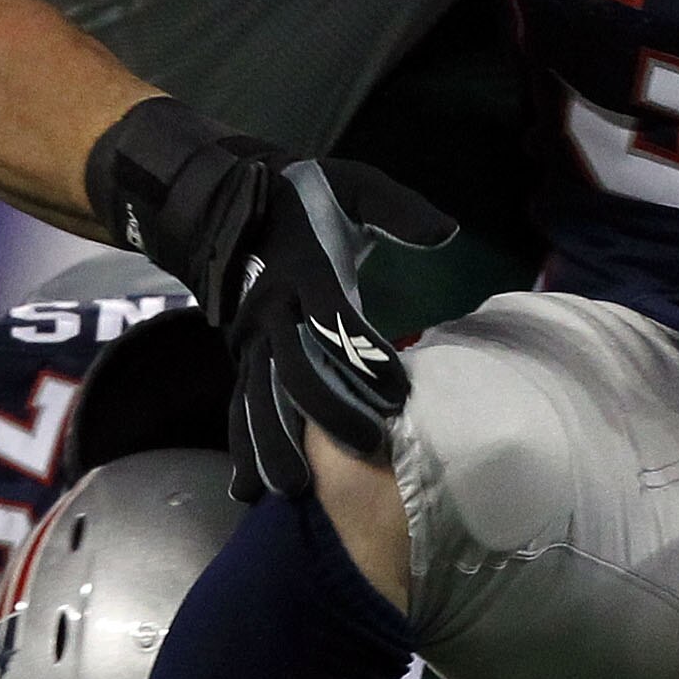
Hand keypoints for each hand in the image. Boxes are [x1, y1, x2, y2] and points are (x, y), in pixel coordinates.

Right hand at [84, 100, 455, 498]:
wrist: (229, 203)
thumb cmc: (305, 199)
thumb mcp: (354, 187)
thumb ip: (399, 210)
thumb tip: (449, 233)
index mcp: (306, 270)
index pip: (336, 320)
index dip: (366, 357)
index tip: (401, 393)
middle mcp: (272, 309)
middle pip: (294, 369)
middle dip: (327, 413)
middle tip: (366, 450)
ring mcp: (249, 338)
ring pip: (257, 398)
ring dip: (273, 443)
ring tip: (295, 489)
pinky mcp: (239, 357)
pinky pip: (238, 406)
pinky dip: (241, 447)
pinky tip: (248, 491)